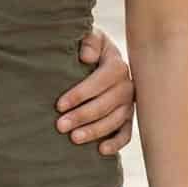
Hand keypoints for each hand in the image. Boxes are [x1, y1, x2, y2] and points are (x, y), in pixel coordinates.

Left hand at [55, 26, 135, 155]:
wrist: (98, 54)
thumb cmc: (87, 46)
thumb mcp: (88, 35)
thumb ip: (88, 42)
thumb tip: (87, 57)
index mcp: (116, 64)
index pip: (100, 81)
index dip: (80, 94)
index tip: (59, 105)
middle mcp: (126, 85)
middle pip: (106, 104)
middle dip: (82, 116)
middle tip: (60, 126)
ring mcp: (128, 103)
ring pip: (115, 120)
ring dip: (95, 131)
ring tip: (74, 138)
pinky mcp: (127, 116)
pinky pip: (127, 132)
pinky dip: (117, 142)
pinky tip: (102, 151)